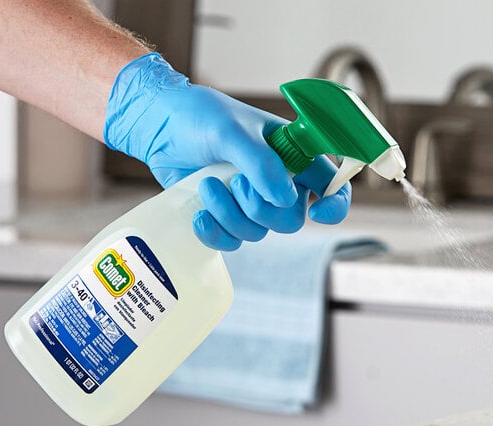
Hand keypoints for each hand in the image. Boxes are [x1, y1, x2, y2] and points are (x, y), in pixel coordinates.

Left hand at [104, 53, 350, 250]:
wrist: (159, 126)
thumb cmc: (199, 117)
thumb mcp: (231, 131)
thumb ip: (261, 163)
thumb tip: (283, 198)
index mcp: (292, 155)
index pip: (331, 185)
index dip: (333, 204)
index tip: (315, 211)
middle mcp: (277, 183)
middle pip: (290, 221)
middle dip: (260, 208)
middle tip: (236, 182)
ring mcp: (250, 203)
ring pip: (257, 233)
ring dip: (230, 214)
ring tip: (207, 185)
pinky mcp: (225, 217)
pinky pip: (231, 242)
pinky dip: (215, 233)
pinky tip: (199, 215)